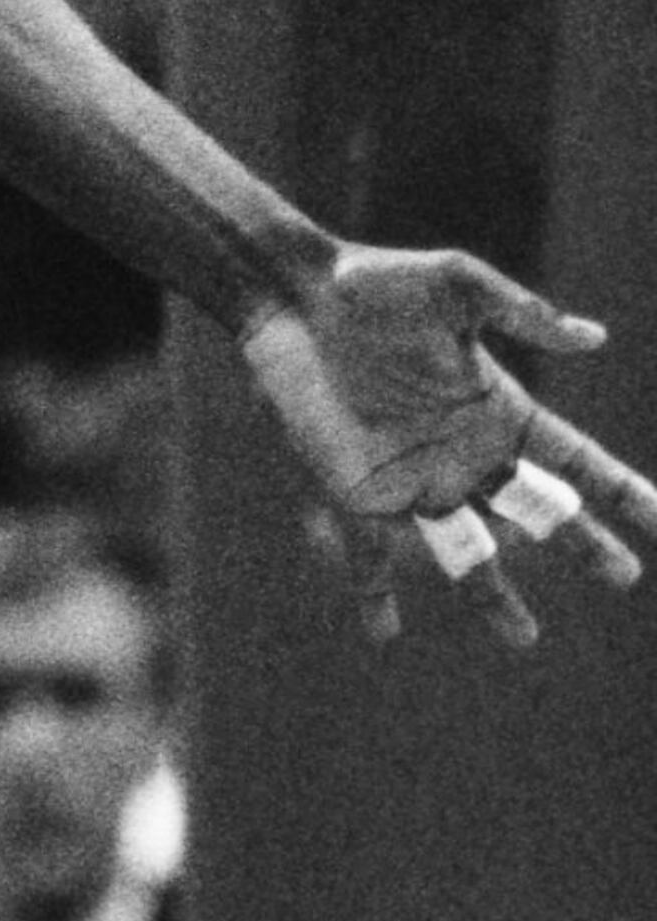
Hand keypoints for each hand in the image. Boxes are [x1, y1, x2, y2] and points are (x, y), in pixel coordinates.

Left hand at [240, 250, 656, 645]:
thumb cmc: (378, 281)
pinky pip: (370, 556)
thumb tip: (596, 338)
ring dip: (494, 598)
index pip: (575, 460)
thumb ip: (523, 311)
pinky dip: (374, 596)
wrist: (296, 296)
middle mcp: (465, 454)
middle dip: (584, 545)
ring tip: (524, 639)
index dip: (621, 490)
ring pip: (468, 552)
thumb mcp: (458, 284)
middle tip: (625, 576)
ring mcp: (413, 479)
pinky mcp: (357, 492)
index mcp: (499, 409)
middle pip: (539, 513)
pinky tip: (382, 635)